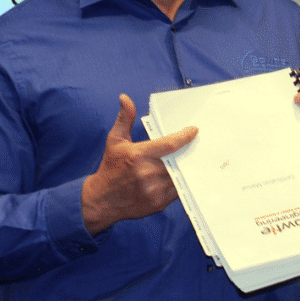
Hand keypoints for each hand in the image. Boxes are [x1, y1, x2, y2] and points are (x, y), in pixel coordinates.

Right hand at [81, 94, 198, 235]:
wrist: (102, 200)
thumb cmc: (110, 167)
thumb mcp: (115, 140)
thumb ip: (124, 118)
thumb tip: (125, 98)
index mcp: (138, 155)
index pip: (169, 144)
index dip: (185, 137)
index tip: (194, 131)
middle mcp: (147, 172)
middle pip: (177, 160)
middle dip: (187, 153)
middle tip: (197, 147)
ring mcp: (153, 190)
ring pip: (179, 176)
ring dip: (185, 169)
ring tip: (192, 161)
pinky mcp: (158, 203)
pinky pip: (177, 191)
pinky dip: (180, 183)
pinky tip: (182, 176)